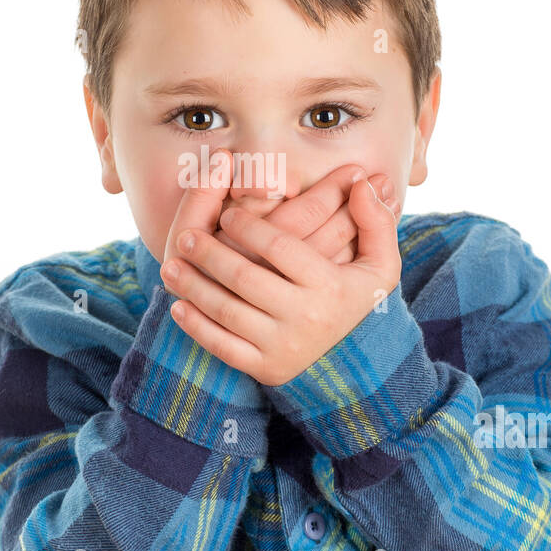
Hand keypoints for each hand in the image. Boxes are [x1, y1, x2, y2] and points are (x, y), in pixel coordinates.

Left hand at [160, 174, 402, 386]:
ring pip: (228, 312)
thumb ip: (375, 221)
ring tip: (170, 267)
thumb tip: (361, 180)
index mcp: (329, 285)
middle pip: (245, 278)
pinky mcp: (265, 369)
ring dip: (194, 287)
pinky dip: (197, 328)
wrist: (360, 369)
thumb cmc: (359, 303)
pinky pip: (224, 347)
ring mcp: (282, 346)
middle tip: (185, 236)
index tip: (226, 214)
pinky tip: (179, 307)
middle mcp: (304, 317)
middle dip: (209, 254)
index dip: (249, 227)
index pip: (281, 248)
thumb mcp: (380, 266)